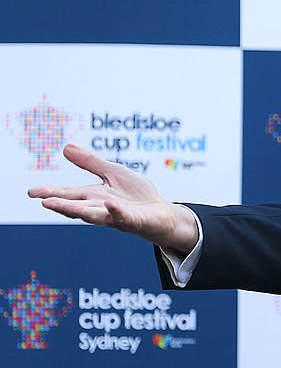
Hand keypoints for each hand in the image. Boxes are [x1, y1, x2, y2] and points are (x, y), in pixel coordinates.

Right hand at [27, 144, 198, 250]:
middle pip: (77, 206)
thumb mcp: (113, 173)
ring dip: (79, 211)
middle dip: (59, 204)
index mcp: (94, 196)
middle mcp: (101, 208)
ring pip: (95, 215)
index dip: (51, 192)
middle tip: (42, 200)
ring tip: (59, 206)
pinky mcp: (134, 221)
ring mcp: (117, 216)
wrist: (162, 214)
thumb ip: (91, 163)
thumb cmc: (137, 195)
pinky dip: (116, 211)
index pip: (69, 194)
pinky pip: (124, 217)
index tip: (32, 191)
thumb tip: (65, 147)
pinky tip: (110, 204)